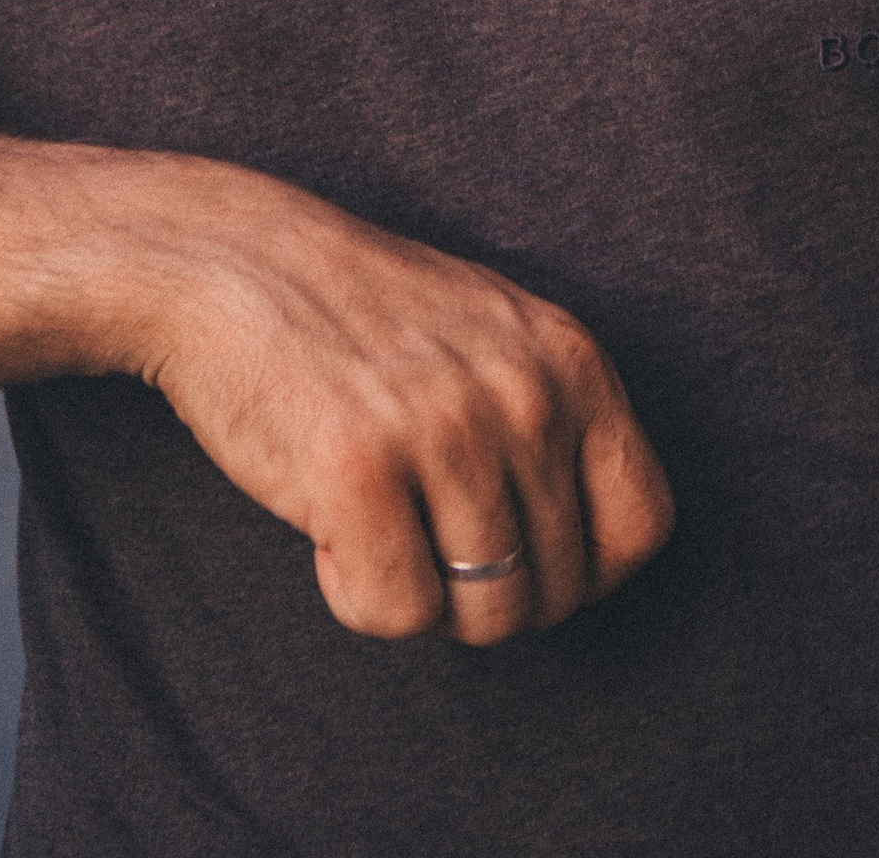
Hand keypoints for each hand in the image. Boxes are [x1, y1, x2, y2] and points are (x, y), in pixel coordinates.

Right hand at [127, 165, 674, 644]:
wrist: (235, 263)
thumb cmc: (365, 317)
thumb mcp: (498, 337)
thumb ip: (556, 422)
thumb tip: (594, 565)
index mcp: (572, 359)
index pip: (643, 523)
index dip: (587, 572)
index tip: (525, 562)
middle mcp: (525, 393)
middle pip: (555, 588)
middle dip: (488, 595)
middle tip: (424, 541)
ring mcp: (447, 430)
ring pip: (483, 613)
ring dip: (422, 595)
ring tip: (378, 523)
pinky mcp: (360, 471)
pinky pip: (398, 613)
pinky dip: (355, 594)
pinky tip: (329, 526)